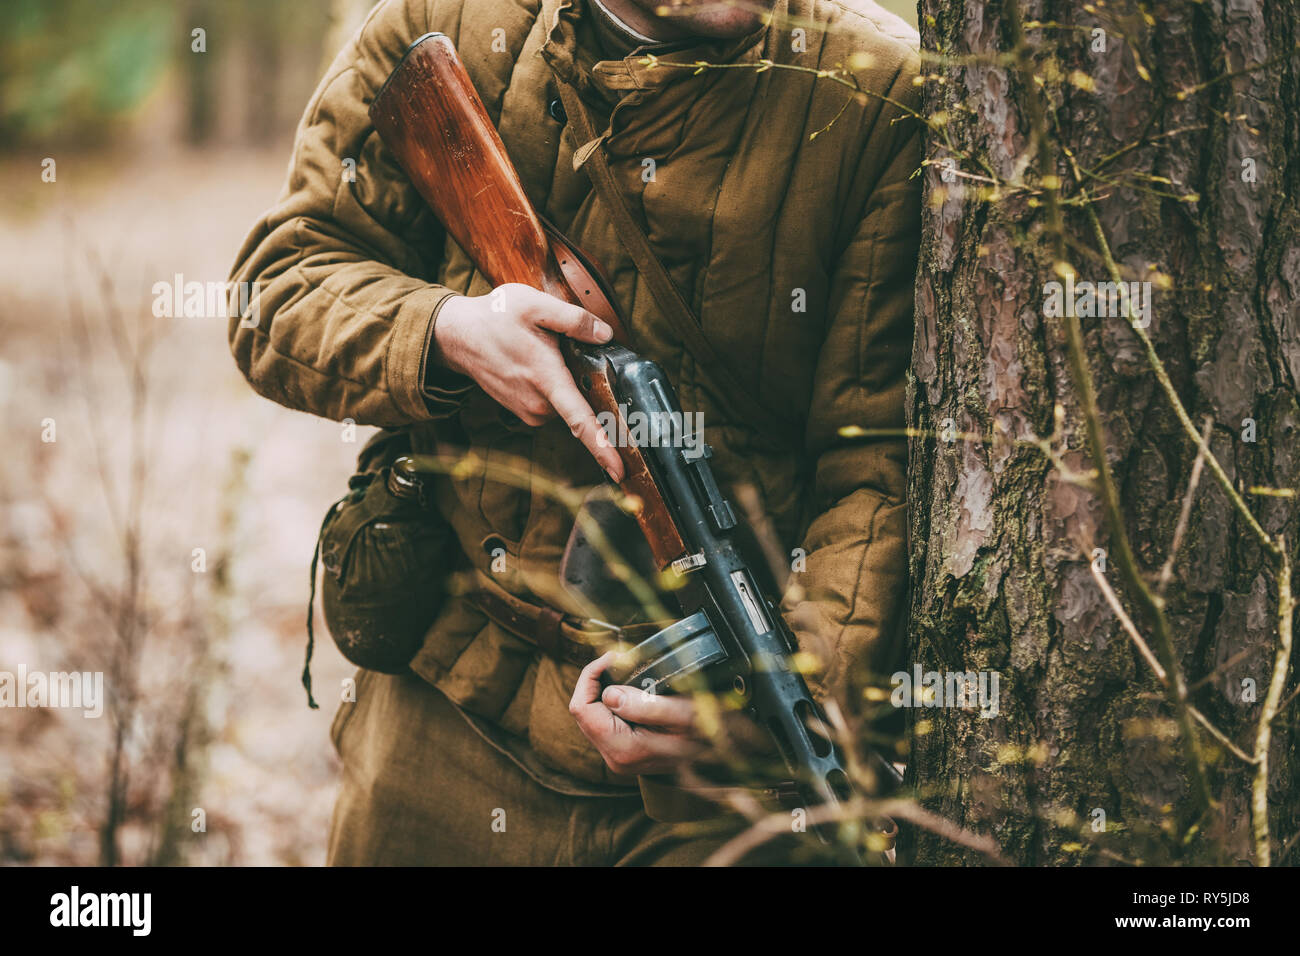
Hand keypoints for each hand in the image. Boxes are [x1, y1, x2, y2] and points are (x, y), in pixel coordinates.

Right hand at [432, 284, 623, 480]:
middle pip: (581, 403)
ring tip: (539, 351)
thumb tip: (605, 335)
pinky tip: (534, 362)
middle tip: (559, 346)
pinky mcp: (524, 411)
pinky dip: (552, 385)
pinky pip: (552, 401)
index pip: (581, 421)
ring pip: (566, 401)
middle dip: (583, 380)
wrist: (457, 337)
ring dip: (564, 380)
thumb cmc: (494, 319)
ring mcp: (529, 411)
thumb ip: (574, 320)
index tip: (619, 471)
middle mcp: (538, 404)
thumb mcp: (535, 305)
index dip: (603, 448)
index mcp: (546, 380)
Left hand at [568, 651, 703, 776]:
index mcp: (623, 749)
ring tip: (627, 673)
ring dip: (605, 691)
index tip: (613, 657)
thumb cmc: (707, 730)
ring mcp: (619, 756)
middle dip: (597, 682)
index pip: (582, 708)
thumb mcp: (682, 713)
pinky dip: (614, 701)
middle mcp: (615, 758)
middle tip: (619, 660)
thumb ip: (644, 706)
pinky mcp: (624, 751)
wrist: (722, 751)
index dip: (591, 676)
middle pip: (584, 711)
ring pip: (593, 715)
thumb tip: (609, 694)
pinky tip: (632, 691)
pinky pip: (605, 721)